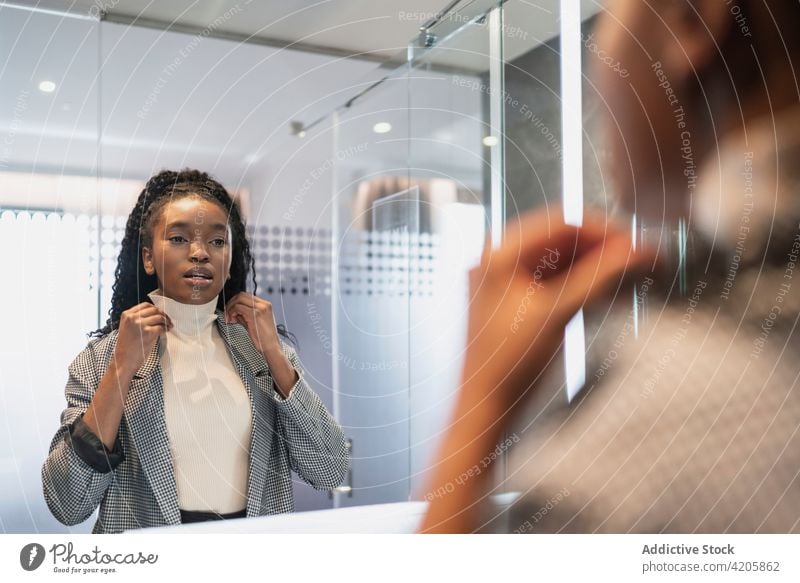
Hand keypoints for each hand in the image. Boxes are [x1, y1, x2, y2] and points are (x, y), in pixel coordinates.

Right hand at [113, 303, 172, 374]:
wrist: (123, 361)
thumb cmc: (127, 346)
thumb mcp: (127, 328)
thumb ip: (137, 319)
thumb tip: (156, 314)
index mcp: (127, 315)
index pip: (146, 305)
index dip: (156, 309)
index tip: (161, 314)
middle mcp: (133, 318)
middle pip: (154, 310)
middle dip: (163, 314)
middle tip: (168, 320)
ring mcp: (140, 325)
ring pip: (159, 317)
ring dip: (166, 321)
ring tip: (169, 326)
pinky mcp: (148, 333)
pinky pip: (161, 327)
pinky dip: (166, 329)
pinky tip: (167, 331)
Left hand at [224, 292, 297, 396]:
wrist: (271, 347)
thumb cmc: (264, 338)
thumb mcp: (254, 322)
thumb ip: (244, 314)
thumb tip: (234, 311)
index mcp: (266, 305)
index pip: (246, 296)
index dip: (235, 302)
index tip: (230, 311)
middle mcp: (264, 304)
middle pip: (241, 295)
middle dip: (231, 303)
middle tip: (227, 314)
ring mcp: (260, 308)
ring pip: (239, 299)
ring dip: (230, 308)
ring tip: (230, 319)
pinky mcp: (255, 314)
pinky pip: (238, 308)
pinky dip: (232, 313)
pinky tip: (232, 321)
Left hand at [460, 207, 651, 423]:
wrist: (486, 406)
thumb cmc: (506, 364)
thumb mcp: (558, 313)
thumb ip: (599, 277)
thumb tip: (636, 249)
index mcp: (499, 253)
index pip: (561, 222)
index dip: (603, 230)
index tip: (636, 242)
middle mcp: (498, 260)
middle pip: (562, 239)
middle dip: (603, 250)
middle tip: (640, 260)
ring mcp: (506, 280)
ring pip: (562, 261)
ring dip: (596, 268)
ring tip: (632, 278)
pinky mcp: (516, 301)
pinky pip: (554, 282)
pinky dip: (582, 286)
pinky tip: (612, 295)